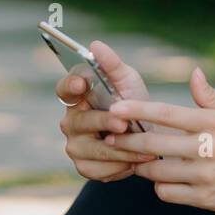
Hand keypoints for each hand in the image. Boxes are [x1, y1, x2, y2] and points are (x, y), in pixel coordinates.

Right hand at [57, 40, 157, 182]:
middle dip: (103, 122)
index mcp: (78, 97)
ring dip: (120, 149)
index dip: (70, 86)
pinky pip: (98, 170)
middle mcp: (71, 121)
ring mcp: (75, 146)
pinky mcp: (85, 167)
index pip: (64, 89)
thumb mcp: (128, 81)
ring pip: (92, 149)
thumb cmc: (133, 103)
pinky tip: (136, 162)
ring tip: (144, 149)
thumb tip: (95, 45)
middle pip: (80, 122)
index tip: (82, 84)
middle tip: (123, 123)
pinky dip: (119, 167)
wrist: (150, 138)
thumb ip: (112, 64)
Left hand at [106, 66, 214, 214]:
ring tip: (135, 158)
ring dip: (141, 166)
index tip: (116, 108)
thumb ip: (212, 97)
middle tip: (111, 137)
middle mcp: (209, 149)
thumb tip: (193, 74)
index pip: (168, 114)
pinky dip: (160, 187)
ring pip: (157, 172)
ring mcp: (207, 177)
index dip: (138, 111)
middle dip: (126, 140)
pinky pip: (169, 194)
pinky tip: (162, 180)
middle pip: (154, 145)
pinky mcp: (207, 200)